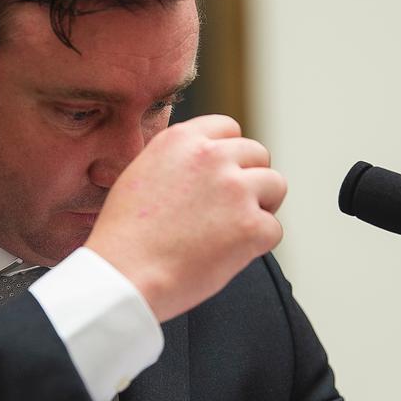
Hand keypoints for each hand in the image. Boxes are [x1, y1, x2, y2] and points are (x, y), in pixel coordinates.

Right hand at [84, 115, 285, 321]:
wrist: (124, 273)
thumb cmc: (125, 235)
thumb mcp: (141, 175)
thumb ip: (177, 162)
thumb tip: (206, 168)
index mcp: (180, 139)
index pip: (228, 128)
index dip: (229, 153)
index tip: (223, 175)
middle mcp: (211, 156)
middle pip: (257, 153)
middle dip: (250, 179)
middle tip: (231, 208)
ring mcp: (234, 189)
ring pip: (275, 185)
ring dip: (261, 207)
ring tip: (233, 229)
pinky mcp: (250, 225)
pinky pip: (273, 228)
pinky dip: (257, 244)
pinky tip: (228, 253)